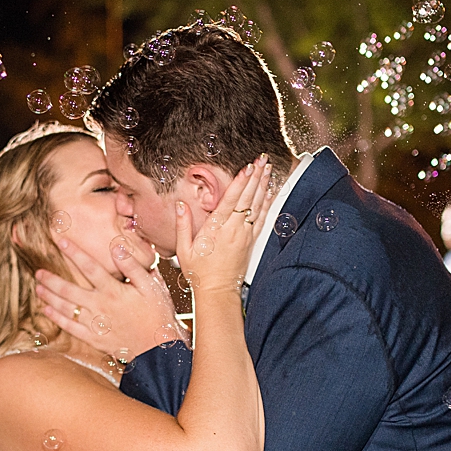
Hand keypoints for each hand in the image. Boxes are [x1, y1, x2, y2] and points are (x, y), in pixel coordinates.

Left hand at [36, 231, 178, 362]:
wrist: (158, 349)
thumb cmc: (158, 314)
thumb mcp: (151, 286)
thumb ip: (133, 266)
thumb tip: (116, 247)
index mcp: (113, 291)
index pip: (90, 267)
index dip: (74, 253)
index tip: (60, 241)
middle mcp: (100, 306)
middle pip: (69, 290)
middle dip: (51, 280)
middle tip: (38, 271)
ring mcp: (95, 324)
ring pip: (66, 308)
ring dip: (50, 297)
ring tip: (38, 287)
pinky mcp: (94, 339)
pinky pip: (71, 328)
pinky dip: (57, 319)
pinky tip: (47, 310)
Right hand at [176, 155, 276, 293]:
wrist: (217, 291)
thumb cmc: (199, 272)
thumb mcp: (183, 250)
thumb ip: (183, 225)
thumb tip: (180, 205)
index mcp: (216, 229)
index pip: (231, 201)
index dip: (240, 183)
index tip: (247, 168)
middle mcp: (233, 230)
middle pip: (247, 198)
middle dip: (255, 177)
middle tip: (262, 159)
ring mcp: (245, 235)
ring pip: (257, 206)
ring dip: (263, 186)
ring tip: (268, 168)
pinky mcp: (251, 241)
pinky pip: (261, 218)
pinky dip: (267, 203)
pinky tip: (270, 191)